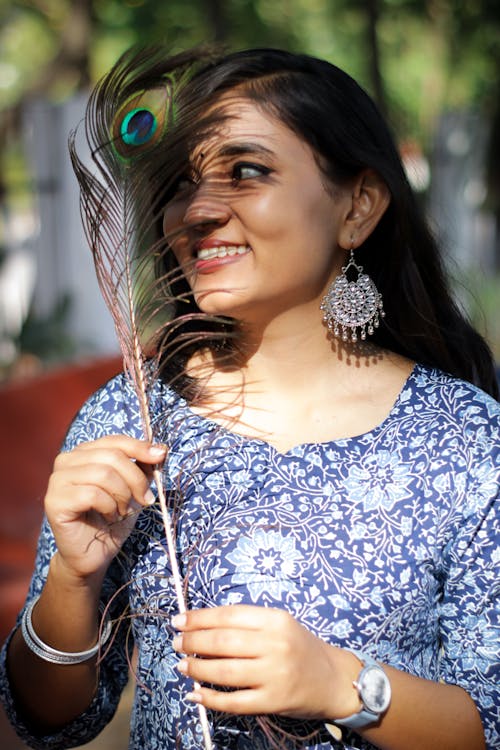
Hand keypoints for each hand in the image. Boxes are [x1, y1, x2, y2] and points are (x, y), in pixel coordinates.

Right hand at [45, 435, 165, 581]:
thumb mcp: (133, 488)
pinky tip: (109, 517)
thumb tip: (160, 450)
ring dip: (122, 495)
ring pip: (103, 474)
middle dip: (135, 479)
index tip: (160, 456)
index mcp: (84, 452)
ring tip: (123, 511)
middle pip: (112, 456)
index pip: (115, 441)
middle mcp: (66, 461)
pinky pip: (92, 494)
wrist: (95, 555)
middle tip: (144, 499)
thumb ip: (142, 467)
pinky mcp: (55, 501)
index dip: (139, 447)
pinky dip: (109, 507)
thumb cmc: (113, 518)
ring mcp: (57, 480)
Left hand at [172, 605, 359, 719]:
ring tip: (182, 665)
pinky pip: (234, 702)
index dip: (199, 618)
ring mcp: (274, 675)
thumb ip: (246, 624)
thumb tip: (201, 627)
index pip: (229, 615)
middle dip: (193, 642)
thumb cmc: (300, 647)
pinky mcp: (273, 702)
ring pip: (224, 671)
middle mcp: (275, 645)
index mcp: (276, 620)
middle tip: (177, 643)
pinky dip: (210, 699)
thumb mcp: (279, 625)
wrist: (332, 679)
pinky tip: (195, 694)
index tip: (179, 621)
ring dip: (196, 668)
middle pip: (223, 641)